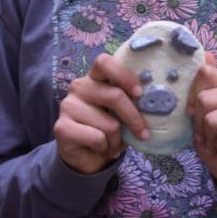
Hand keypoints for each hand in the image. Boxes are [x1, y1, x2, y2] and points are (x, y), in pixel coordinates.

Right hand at [53, 53, 146, 174]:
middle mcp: (80, 87)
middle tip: (143, 133)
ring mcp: (68, 106)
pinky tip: (102, 148)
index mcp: (96, 78)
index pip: (105, 62)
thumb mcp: (123, 113)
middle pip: (114, 96)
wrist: (87, 155)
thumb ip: (133, 102)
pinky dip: (106, 147)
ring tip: (115, 144)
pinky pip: (96, 138)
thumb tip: (155, 102)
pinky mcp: (61, 127)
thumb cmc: (110, 128)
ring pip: (109, 123)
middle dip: (134, 118)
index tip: (140, 93)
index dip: (124, 75)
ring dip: (118, 139)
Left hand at [187, 63, 216, 197]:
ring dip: (211, 139)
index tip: (194, 116)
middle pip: (205, 100)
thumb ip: (201, 89)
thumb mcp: (201, 119)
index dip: (192, 100)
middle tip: (210, 137)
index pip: (205, 74)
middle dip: (200, 125)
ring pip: (214, 119)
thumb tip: (205, 56)